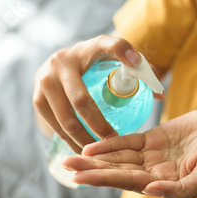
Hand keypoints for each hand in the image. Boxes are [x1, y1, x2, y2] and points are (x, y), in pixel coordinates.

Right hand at [33, 34, 164, 153]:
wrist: (60, 63)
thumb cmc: (95, 65)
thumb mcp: (113, 61)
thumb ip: (138, 73)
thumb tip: (160, 96)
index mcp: (89, 48)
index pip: (107, 45)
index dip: (121, 51)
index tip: (135, 62)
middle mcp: (63, 60)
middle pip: (82, 100)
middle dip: (99, 126)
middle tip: (115, 142)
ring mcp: (45, 79)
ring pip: (66, 119)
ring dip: (83, 140)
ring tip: (100, 152)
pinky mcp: (36, 97)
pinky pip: (53, 125)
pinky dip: (68, 141)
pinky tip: (82, 150)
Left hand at [63, 108, 196, 197]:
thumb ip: (184, 188)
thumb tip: (150, 192)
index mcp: (167, 185)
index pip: (129, 183)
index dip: (104, 179)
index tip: (80, 178)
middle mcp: (155, 173)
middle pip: (117, 171)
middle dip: (91, 170)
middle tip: (65, 166)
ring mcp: (153, 156)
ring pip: (119, 158)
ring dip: (95, 158)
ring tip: (70, 158)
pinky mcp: (154, 139)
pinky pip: (129, 141)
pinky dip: (111, 143)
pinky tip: (92, 145)